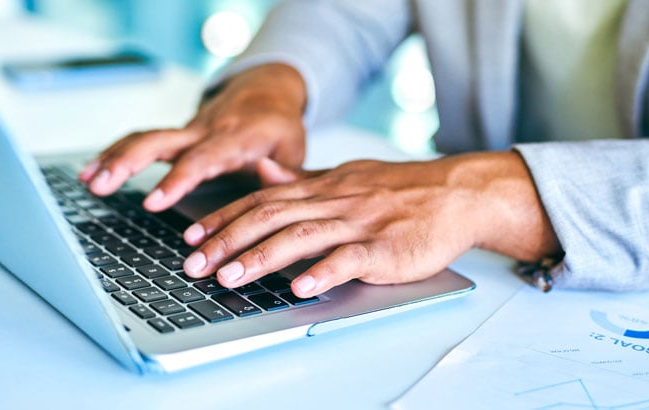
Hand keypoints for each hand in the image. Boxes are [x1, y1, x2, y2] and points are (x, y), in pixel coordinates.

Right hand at [78, 63, 307, 211]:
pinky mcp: (177, 133)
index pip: (202, 160)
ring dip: (113, 158)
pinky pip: (142, 139)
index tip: (152, 202)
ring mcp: (188, 129)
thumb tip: (268, 178)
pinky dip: (115, 153)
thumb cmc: (281, 128)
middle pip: (160, 141)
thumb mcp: (295, 149)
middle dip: (128, 163)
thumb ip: (285, 173)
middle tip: (100, 186)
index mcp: (236, 138)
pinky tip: (92, 171)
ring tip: (88, 181)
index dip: (177, 180)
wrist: (266, 91)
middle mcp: (206, 130)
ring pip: (145, 138)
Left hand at [180, 152, 561, 297]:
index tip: (191, 237)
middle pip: (271, 217)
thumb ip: (302, 177)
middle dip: (228, 240)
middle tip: (194, 265)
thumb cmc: (401, 190)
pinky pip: (349, 258)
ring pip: (302, 236)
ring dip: (262, 257)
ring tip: (231, 277)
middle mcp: (334, 201)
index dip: (223, 218)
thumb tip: (262, 171)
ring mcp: (359, 223)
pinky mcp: (385, 247)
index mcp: (322, 187)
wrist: (457, 193)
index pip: (261, 200)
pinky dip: (323, 272)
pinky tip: (299, 287)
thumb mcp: (346, 175)